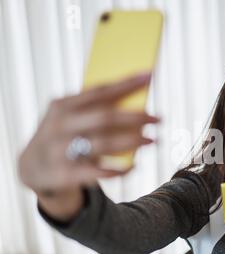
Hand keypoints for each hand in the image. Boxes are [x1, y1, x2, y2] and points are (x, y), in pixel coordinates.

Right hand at [18, 72, 159, 194]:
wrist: (32, 169)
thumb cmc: (62, 136)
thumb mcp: (70, 118)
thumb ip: (95, 110)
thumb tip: (136, 102)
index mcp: (63, 106)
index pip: (99, 91)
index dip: (126, 83)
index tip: (150, 75)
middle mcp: (59, 126)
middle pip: (105, 117)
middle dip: (135, 116)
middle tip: (158, 118)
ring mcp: (59, 150)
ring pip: (103, 143)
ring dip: (132, 141)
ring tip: (153, 140)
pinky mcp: (63, 174)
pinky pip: (97, 172)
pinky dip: (118, 169)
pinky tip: (133, 166)